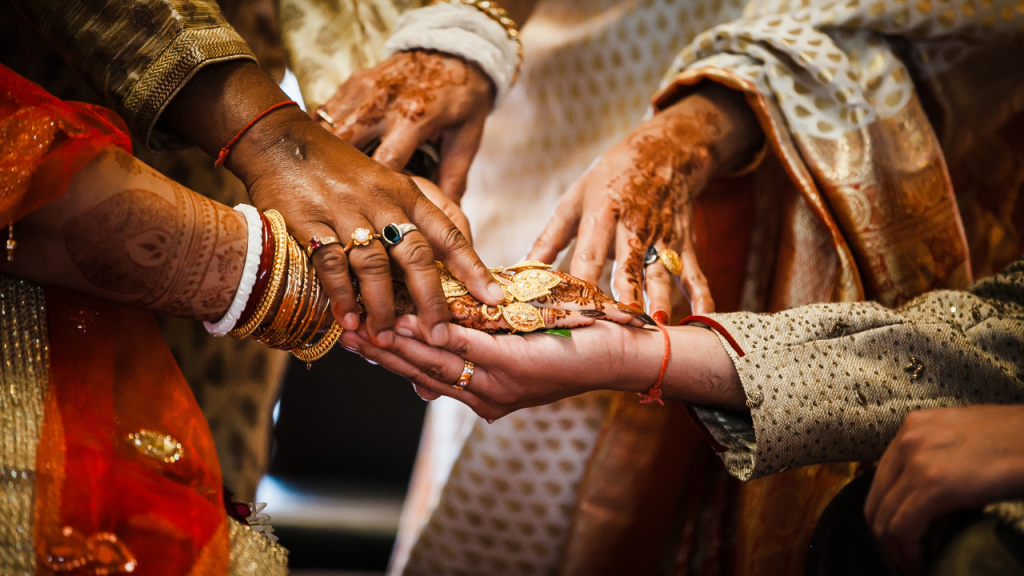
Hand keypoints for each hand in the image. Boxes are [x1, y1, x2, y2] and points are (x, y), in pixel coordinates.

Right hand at [163, 61, 505, 347]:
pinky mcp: (310, 222)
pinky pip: (331, 264)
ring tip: (388, 337)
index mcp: (407, 193)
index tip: (492, 296)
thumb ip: (422, 211)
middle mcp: (382, 203)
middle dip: (431, 300)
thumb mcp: (391, 179)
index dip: (472, 267)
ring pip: (374, 265)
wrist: (284, 142)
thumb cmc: (343, 168)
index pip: (448, 233)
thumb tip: (456, 247)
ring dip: (382, 306)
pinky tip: (348, 320)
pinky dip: (341, 296)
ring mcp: (346, 212)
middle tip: (440, 335)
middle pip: (416, 256)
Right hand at [317, 51, 493, 201]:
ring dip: (325, 155)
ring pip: (330, 128)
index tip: (372, 209)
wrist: (454, 50)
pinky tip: (322, 155)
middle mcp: (385, 103)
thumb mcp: (466, 137)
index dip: (375, 191)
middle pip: (347, 145)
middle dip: (340, 175)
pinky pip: (327, 112)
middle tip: (337, 199)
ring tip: (324, 181)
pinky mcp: (354, 81)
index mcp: (415, 118)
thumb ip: (455, 177)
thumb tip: (449, 217)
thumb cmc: (463, 98)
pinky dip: (323, 134)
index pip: (385, 162)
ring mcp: (365, 89)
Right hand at [341, 316, 661, 415]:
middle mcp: (484, 397)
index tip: (354, 340)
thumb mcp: (517, 351)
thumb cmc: (571, 346)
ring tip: (362, 326)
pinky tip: (406, 323)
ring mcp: (497, 385)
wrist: (619, 356)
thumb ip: (477, 354)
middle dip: (379, 353)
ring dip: (395, 345)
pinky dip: (433, 335)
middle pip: (418, 372)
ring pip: (434, 362)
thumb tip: (434, 358)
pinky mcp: (512, 367)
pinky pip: (464, 348)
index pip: (422, 377)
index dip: (387, 358)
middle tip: (344, 332)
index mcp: (481, 395)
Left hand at [528, 84, 762, 318]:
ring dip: (660, 300)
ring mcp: (662, 236)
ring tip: (656, 327)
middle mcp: (634, 226)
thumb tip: (518, 270)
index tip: (572, 308)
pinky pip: (694, 273)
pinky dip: (702, 297)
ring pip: (662, 272)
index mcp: (602, 213)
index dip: (581, 281)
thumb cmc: (609, 179)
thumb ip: (548, 239)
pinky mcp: (684, 243)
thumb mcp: (575, 200)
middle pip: (629, 265)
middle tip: (619, 324)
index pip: (588, 253)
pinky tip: (702, 320)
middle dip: (625, 294)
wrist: (664, 151)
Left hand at [864, 405, 1023, 574]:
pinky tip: (923, 562)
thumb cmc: (1015, 439)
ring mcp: (917, 459)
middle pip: (876, 501)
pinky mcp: (934, 483)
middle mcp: (908, 439)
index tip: (900, 539)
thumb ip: (935, 456)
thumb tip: (922, 494)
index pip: (881, 481)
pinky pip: (902, 527)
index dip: (886, 516)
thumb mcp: (962, 438)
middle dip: (886, 537)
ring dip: (897, 550)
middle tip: (905, 558)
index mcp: (913, 427)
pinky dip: (908, 552)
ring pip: (884, 519)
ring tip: (915, 565)